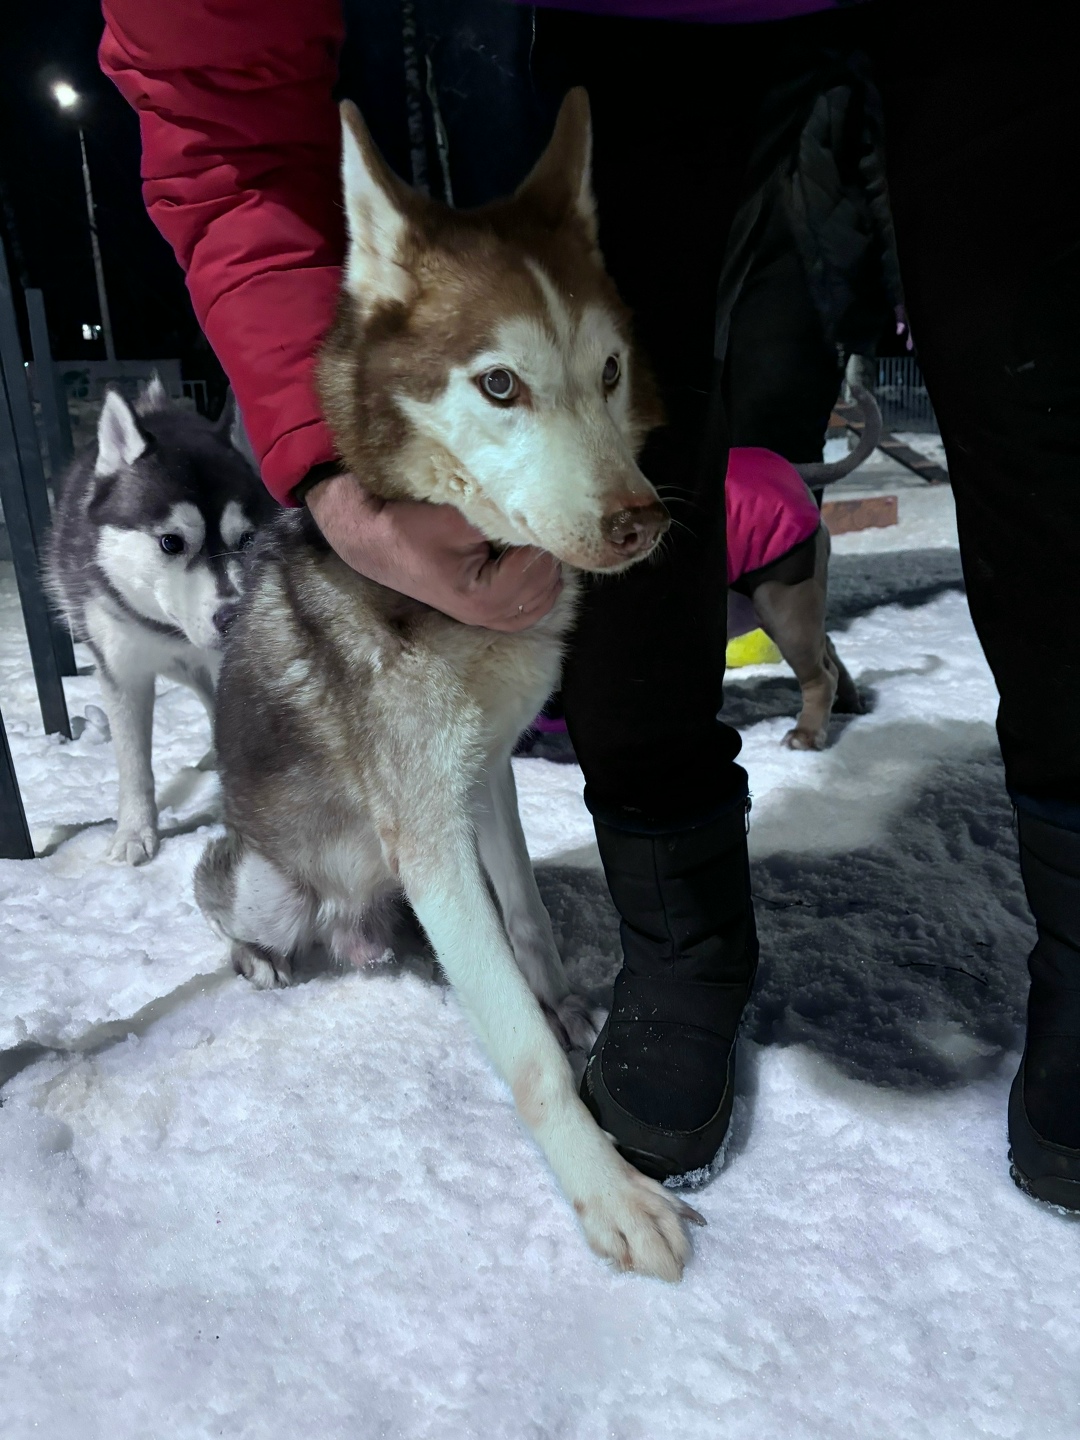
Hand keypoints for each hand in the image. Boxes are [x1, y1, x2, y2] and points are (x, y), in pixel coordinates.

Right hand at [305, 471, 561, 631]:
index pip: (536, 568)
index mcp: (481, 597)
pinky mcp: (487, 612)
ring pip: (544, 598)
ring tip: (528, 539)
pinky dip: (538, 583)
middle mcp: (487, 616)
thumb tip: (544, 511)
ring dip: (543, 567)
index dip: (537, 537)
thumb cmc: (410, 526)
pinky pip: (531, 606)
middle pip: (546, 586)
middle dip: (545, 553)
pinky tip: (527, 559)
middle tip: (531, 523)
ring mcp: (487, 618)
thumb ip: (504, 519)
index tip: (525, 514)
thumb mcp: (458, 516)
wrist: (374, 539)